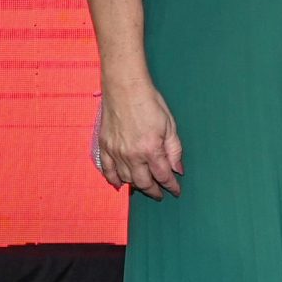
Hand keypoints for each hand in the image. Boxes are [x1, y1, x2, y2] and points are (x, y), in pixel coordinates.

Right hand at [95, 80, 181, 198]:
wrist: (124, 87)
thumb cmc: (149, 102)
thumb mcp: (169, 124)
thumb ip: (174, 150)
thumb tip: (177, 169)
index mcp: (151, 149)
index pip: (163, 176)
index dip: (170, 186)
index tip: (175, 191)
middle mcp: (132, 155)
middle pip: (143, 182)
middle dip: (153, 191)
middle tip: (159, 194)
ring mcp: (116, 152)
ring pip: (126, 178)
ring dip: (136, 185)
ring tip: (143, 186)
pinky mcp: (104, 146)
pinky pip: (107, 170)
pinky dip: (113, 179)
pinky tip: (119, 184)